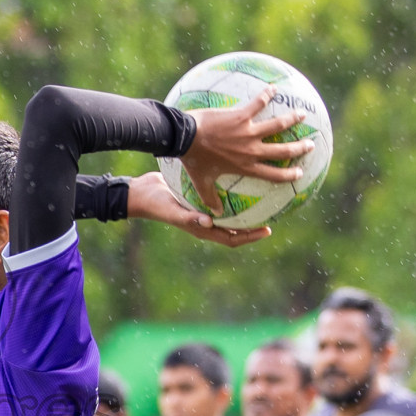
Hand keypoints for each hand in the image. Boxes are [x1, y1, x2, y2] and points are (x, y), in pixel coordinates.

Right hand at [125, 172, 270, 247]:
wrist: (141, 192)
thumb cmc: (156, 203)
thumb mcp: (172, 211)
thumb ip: (189, 218)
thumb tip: (209, 223)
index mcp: (202, 229)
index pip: (231, 238)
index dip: (249, 237)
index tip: (267, 230)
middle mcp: (205, 222)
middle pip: (235, 228)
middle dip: (254, 224)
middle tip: (273, 212)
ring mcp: (202, 210)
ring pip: (230, 212)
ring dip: (246, 208)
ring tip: (263, 195)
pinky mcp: (199, 197)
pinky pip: (221, 197)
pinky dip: (233, 192)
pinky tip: (242, 177)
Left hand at [180, 88, 312, 212]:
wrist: (185, 138)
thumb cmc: (193, 161)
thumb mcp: (202, 183)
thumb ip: (210, 198)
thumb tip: (216, 215)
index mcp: (245, 166)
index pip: (273, 174)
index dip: (288, 175)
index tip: (299, 173)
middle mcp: (252, 150)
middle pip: (283, 151)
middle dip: (299, 148)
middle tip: (310, 144)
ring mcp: (248, 132)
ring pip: (277, 125)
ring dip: (292, 118)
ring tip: (302, 114)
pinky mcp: (241, 116)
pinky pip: (258, 103)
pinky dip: (267, 94)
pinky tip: (274, 87)